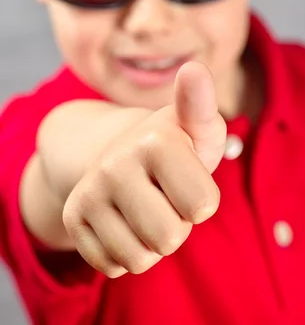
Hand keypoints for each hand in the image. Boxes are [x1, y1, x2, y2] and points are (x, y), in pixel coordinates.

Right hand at [62, 62, 226, 277]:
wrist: (122, 152)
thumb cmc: (177, 146)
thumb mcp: (198, 127)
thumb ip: (202, 104)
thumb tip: (193, 68)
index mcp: (155, 139)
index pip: (203, 207)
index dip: (202, 199)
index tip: (187, 174)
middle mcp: (115, 163)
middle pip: (171, 238)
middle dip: (178, 224)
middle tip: (166, 194)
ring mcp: (89, 192)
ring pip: (142, 258)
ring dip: (153, 241)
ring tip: (147, 206)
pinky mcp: (73, 218)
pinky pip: (116, 266)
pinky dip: (128, 252)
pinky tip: (125, 219)